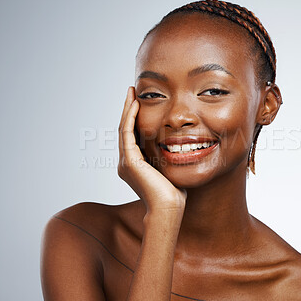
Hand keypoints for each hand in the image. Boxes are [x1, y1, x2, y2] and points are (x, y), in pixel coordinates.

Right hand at [118, 86, 186, 215]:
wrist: (169, 208)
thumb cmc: (173, 193)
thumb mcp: (168, 169)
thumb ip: (165, 157)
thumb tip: (177, 146)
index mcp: (134, 164)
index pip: (132, 135)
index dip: (134, 118)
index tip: (139, 102)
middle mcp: (126, 162)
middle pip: (125, 129)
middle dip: (128, 109)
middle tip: (131, 92)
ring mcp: (126, 162)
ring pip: (124, 128)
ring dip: (127, 109)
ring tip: (131, 93)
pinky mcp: (130, 161)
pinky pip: (128, 133)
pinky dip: (130, 118)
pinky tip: (136, 105)